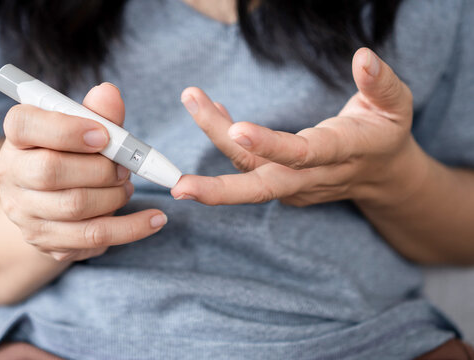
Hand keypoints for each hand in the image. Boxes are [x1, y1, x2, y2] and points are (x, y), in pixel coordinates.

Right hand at [0, 83, 167, 261]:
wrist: (49, 207)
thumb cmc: (71, 157)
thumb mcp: (83, 131)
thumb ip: (98, 113)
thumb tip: (109, 93)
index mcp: (16, 137)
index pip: (24, 124)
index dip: (67, 129)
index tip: (104, 135)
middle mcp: (10, 175)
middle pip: (52, 171)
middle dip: (101, 168)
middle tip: (125, 168)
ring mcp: (24, 213)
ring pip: (75, 206)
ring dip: (116, 195)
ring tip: (127, 187)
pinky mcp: (46, 242)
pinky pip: (94, 236)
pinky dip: (132, 228)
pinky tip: (155, 220)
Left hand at [172, 48, 429, 206]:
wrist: (381, 176)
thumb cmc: (385, 134)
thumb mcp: (396, 105)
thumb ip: (381, 83)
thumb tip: (363, 57)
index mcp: (343, 153)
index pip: (304, 154)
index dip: (270, 145)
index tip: (236, 130)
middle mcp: (313, 176)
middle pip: (263, 185)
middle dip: (220, 190)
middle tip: (180, 186)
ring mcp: (295, 185)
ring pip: (247, 170)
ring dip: (214, 140)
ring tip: (193, 99)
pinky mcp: (282, 186)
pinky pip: (247, 166)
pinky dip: (225, 140)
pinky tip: (212, 110)